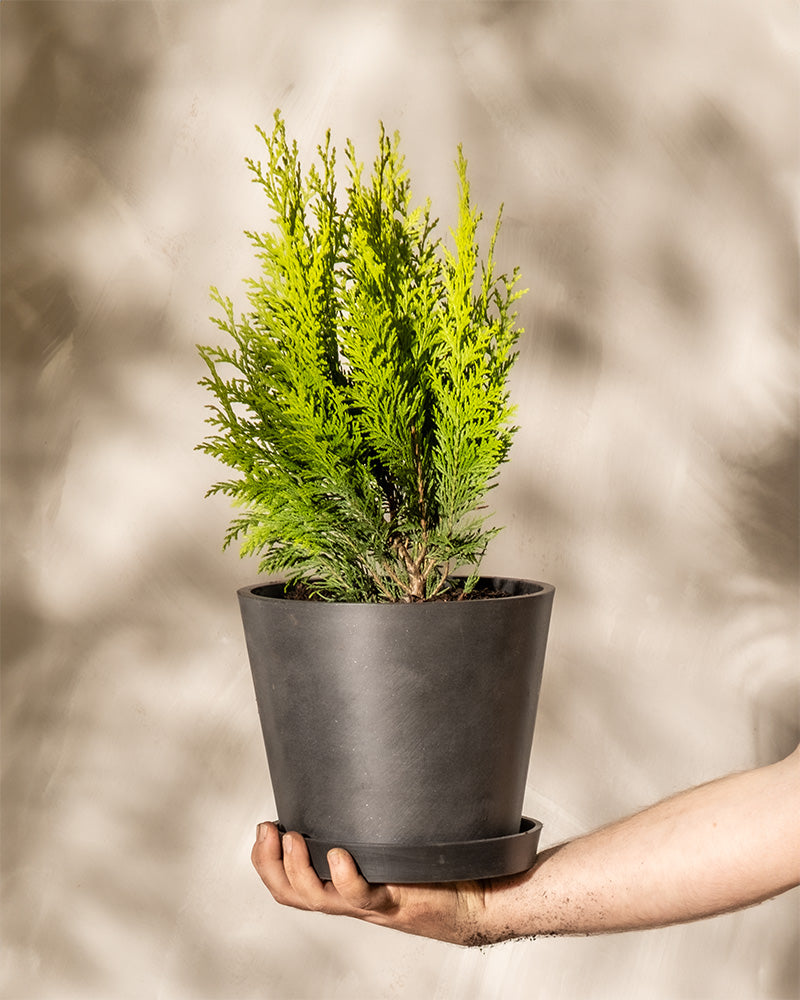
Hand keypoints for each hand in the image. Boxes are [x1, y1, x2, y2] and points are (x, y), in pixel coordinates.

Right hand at [251, 821, 503, 945]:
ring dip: (300, 869)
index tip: (263, 828)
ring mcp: (372, 901)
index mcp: (342, 883)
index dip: (265, 860)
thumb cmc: (434, 869)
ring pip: (319, 898)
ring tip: (295, 840)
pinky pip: (363, 895)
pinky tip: (339, 857)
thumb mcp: (391, 839)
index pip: (288, 882)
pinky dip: (346, 878)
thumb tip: (359, 762)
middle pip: (293, 893)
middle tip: (269, 833)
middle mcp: (349, 896)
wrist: (476, 901)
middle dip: (271, 864)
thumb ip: (371, 818)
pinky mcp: (397, 898)